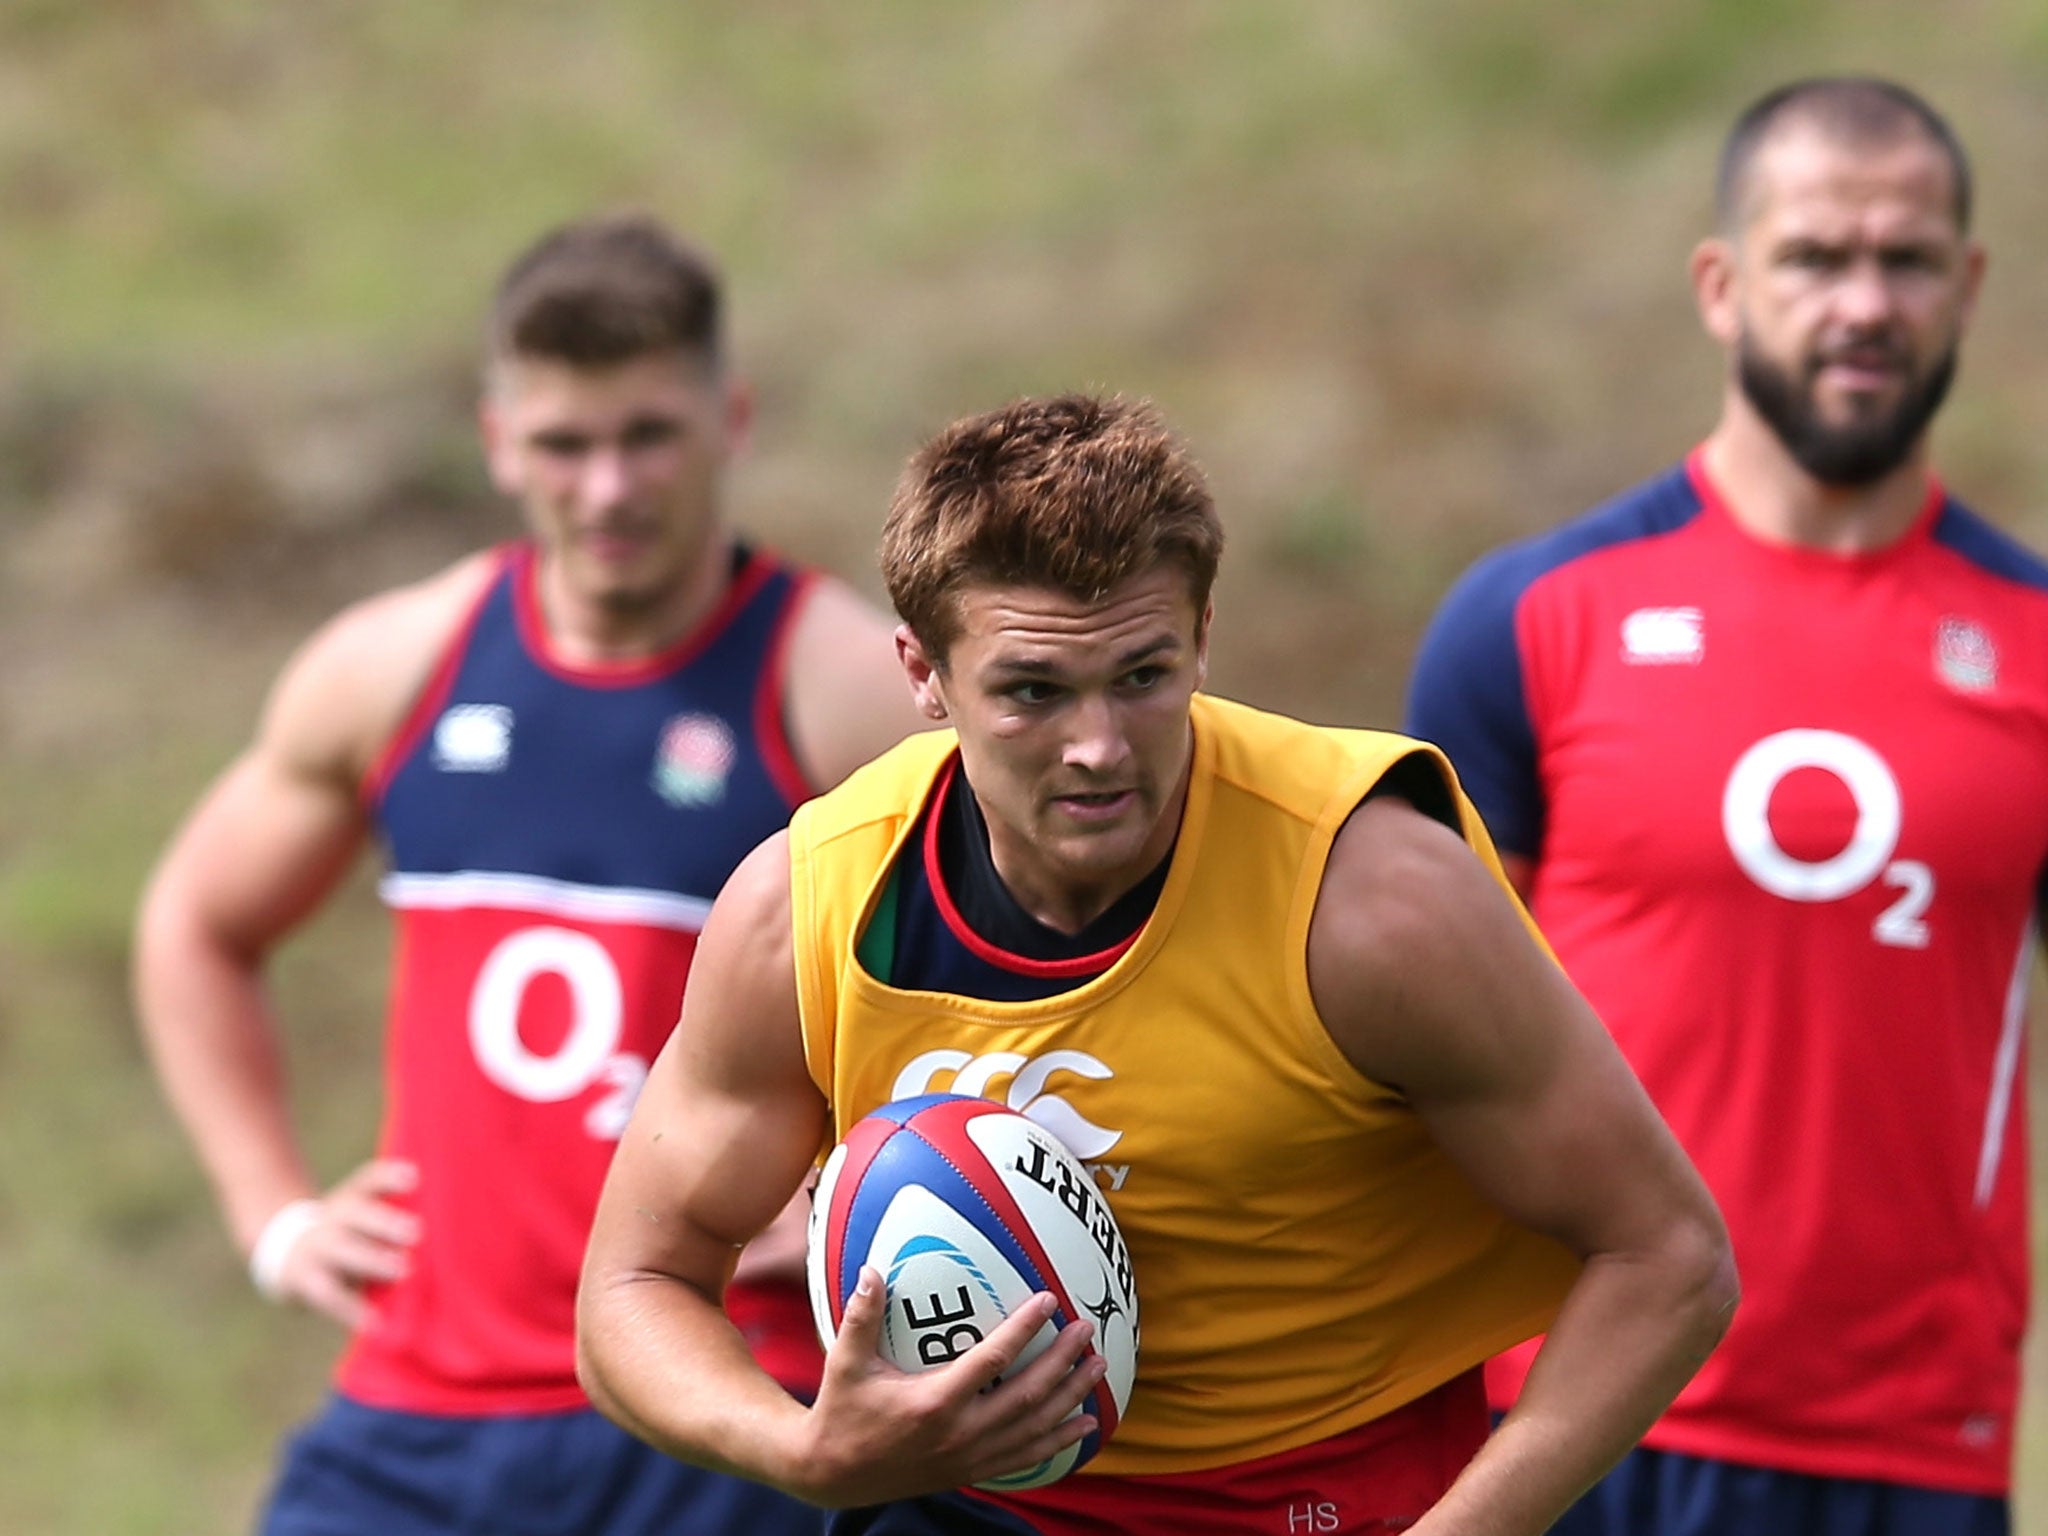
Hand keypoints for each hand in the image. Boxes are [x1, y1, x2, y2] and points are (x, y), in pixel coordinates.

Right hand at [258, 1159, 420, 1328]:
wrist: (286, 1254)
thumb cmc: (349, 1234)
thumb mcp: (362, 1218)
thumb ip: (395, 1220)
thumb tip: (444, 1235)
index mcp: (351, 1197)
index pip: (368, 1179)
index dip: (389, 1176)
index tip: (415, 1177)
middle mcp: (333, 1217)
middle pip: (356, 1212)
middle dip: (385, 1221)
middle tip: (417, 1232)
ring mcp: (317, 1247)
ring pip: (343, 1250)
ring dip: (373, 1260)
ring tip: (405, 1270)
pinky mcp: (306, 1279)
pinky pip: (329, 1294)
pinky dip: (351, 1309)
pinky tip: (376, 1323)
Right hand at [794, 1267, 1107, 1506]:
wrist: (834, 1474)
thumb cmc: (842, 1412)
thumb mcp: (846, 1363)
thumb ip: (861, 1316)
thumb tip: (872, 1269)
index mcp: (934, 1403)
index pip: (992, 1360)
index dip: (1024, 1330)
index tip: (1049, 1301)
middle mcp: (959, 1434)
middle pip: (1027, 1396)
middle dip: (1062, 1363)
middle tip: (1086, 1331)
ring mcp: (969, 1458)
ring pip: (1034, 1429)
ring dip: (1070, 1398)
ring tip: (1097, 1368)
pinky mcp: (972, 1472)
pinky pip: (1026, 1458)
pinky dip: (1059, 1441)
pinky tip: (1085, 1425)